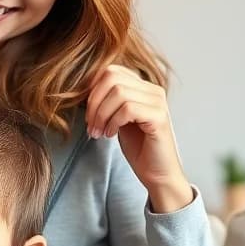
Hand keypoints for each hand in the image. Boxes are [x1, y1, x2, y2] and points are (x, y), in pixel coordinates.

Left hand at [85, 65, 190, 211]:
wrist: (157, 174)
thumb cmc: (138, 148)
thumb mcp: (117, 119)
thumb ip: (108, 102)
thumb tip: (85, 89)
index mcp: (143, 88)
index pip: (111, 71)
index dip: (93, 90)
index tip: (88, 113)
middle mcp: (153, 90)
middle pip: (112, 77)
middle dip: (94, 101)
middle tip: (91, 124)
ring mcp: (158, 102)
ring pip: (118, 92)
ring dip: (101, 114)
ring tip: (99, 132)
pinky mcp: (159, 117)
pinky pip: (128, 108)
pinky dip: (113, 122)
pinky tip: (111, 134)